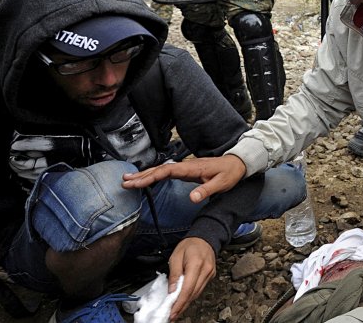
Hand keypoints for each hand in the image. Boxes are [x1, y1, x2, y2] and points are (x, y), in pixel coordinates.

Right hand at [122, 155, 246, 202]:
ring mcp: (185, 167)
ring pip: (161, 169)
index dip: (150, 177)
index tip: (137, 183)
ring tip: (128, 179)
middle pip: (159, 169)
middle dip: (142, 175)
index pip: (166, 171)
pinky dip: (154, 175)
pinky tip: (146, 178)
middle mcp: (185, 166)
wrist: (237, 163)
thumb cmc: (229, 173)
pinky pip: (166, 172)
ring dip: (145, 174)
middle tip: (125, 182)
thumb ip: (206, 191)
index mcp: (191, 168)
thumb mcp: (221, 184)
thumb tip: (192, 199)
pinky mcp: (186, 171)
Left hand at [167, 237, 216, 320]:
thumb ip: (174, 274)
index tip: (172, 313)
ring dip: (187, 303)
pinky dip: (192, 296)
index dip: (179, 303)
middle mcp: (206, 270)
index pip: (187, 289)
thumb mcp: (176, 256)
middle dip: (182, 306)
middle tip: (172, 316)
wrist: (205, 237)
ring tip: (176, 310)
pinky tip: (184, 300)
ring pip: (197, 293)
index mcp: (196, 264)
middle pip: (193, 294)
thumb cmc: (189, 245)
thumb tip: (172, 291)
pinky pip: (200, 289)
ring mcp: (210, 274)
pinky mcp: (211, 276)